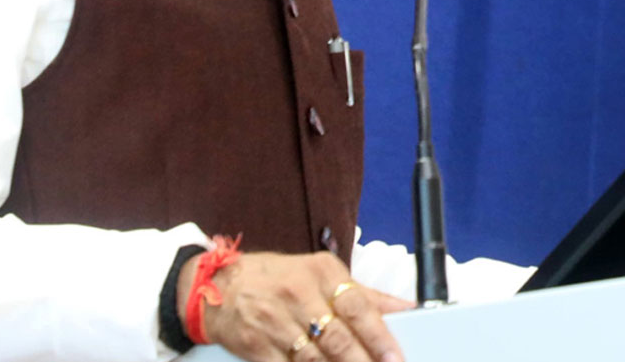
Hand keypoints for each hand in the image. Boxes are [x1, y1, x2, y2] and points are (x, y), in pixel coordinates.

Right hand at [178, 250, 412, 361]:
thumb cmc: (276, 279)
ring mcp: (275, 321)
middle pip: (339, 338)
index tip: (396, 357)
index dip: (379, 335)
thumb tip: (405, 310)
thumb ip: (363, 294)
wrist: (219, 287)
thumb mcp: (318, 273)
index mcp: (319, 271)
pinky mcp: (258, 346)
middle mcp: (297, 293)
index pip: (356, 305)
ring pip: (317, 360)